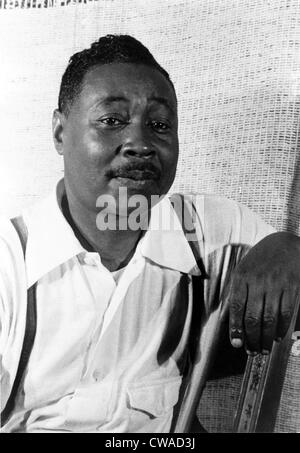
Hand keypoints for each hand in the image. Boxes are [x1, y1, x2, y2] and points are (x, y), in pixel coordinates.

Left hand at [228, 232, 299, 354]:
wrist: (286, 243)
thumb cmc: (260, 260)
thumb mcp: (243, 269)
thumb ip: (238, 292)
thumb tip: (232, 320)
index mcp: (242, 276)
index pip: (236, 307)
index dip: (236, 328)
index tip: (236, 343)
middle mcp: (258, 281)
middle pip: (253, 317)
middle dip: (252, 339)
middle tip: (251, 351)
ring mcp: (276, 285)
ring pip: (270, 319)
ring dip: (266, 338)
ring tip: (263, 349)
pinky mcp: (292, 287)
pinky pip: (286, 313)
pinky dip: (281, 328)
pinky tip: (277, 336)